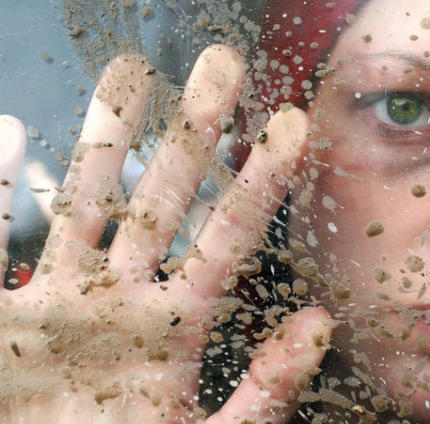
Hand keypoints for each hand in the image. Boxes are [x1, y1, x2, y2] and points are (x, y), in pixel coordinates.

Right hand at [0, 45, 332, 423]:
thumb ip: (268, 390)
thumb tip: (321, 322)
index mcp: (176, 328)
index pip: (227, 237)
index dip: (260, 181)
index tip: (292, 126)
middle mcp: (124, 299)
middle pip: (165, 198)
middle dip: (192, 132)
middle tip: (223, 64)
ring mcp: (61, 302)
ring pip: (87, 202)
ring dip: (106, 138)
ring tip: (132, 71)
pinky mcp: (1, 319)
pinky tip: (10, 130)